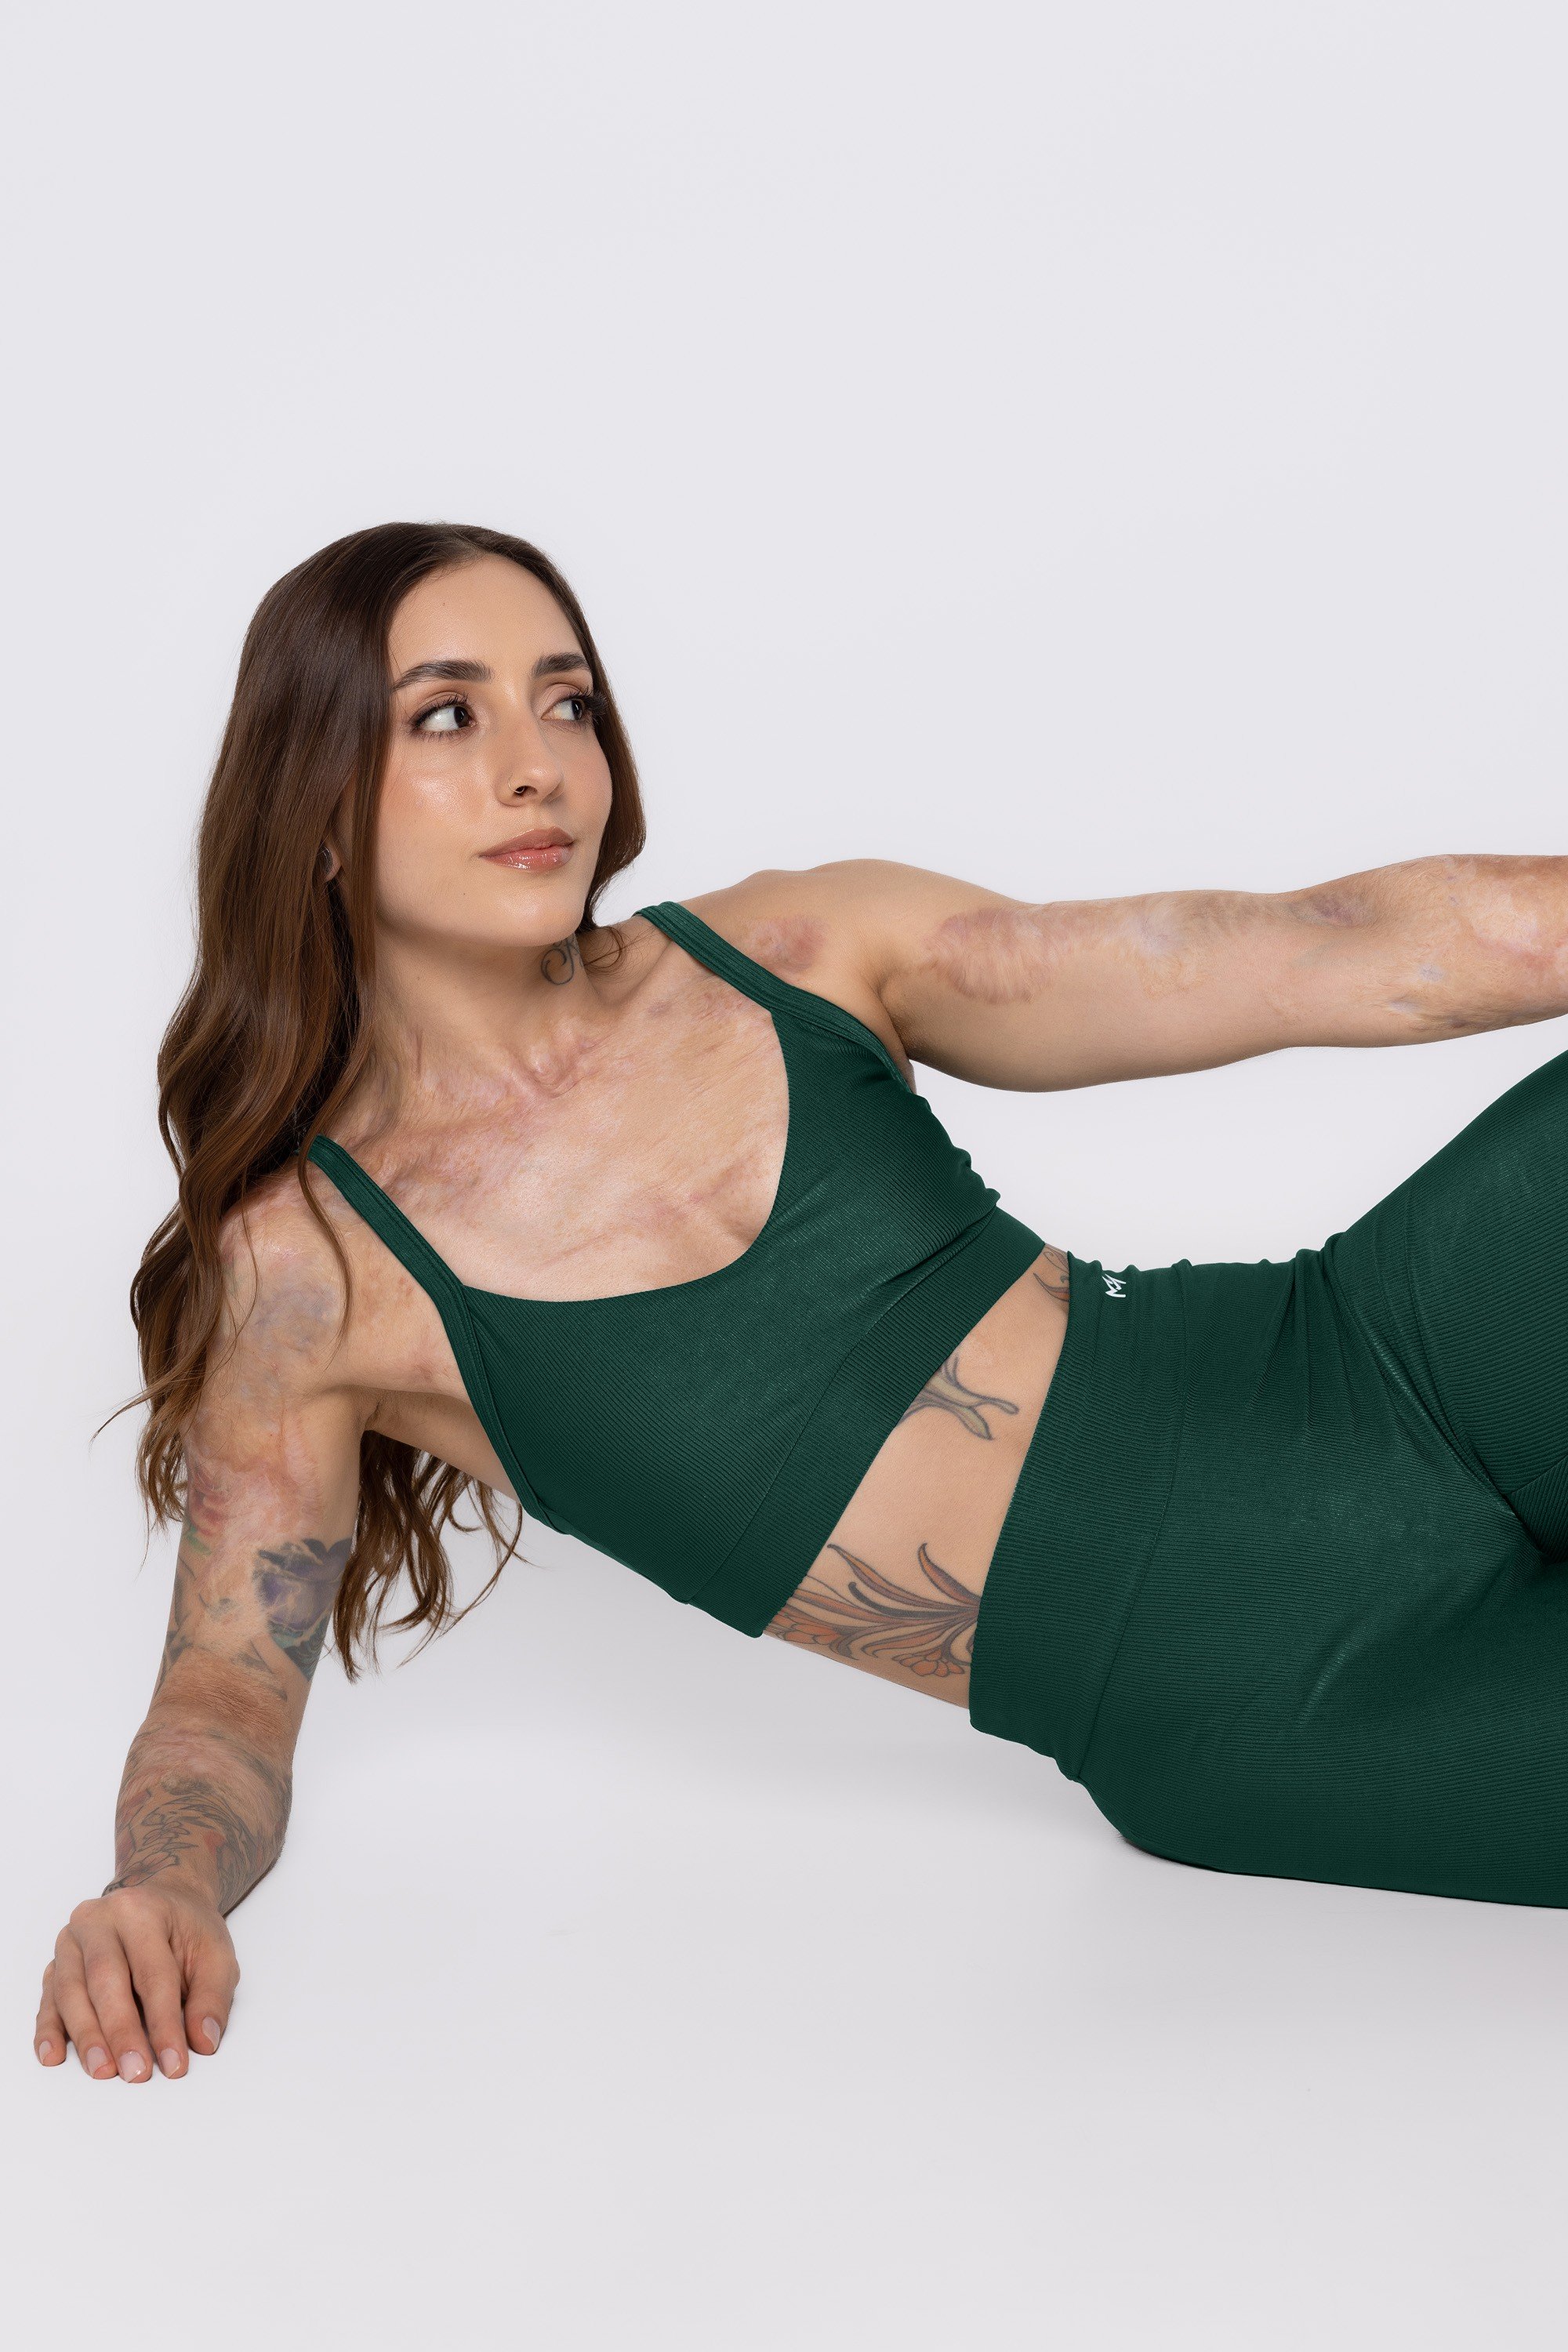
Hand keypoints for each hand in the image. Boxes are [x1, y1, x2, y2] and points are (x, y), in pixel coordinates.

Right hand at [35, 1882, 239, 2081]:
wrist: (163, 1898)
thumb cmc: (187, 1929)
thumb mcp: (216, 1954)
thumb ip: (211, 1998)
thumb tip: (203, 2041)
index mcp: (141, 1910)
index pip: (153, 1974)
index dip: (164, 2023)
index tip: (175, 2064)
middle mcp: (99, 1920)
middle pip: (105, 1981)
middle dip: (120, 2032)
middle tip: (135, 2072)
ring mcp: (71, 1941)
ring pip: (70, 1991)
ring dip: (86, 2036)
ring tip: (102, 2071)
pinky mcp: (56, 1963)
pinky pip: (49, 1999)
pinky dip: (49, 2029)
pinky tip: (53, 2055)